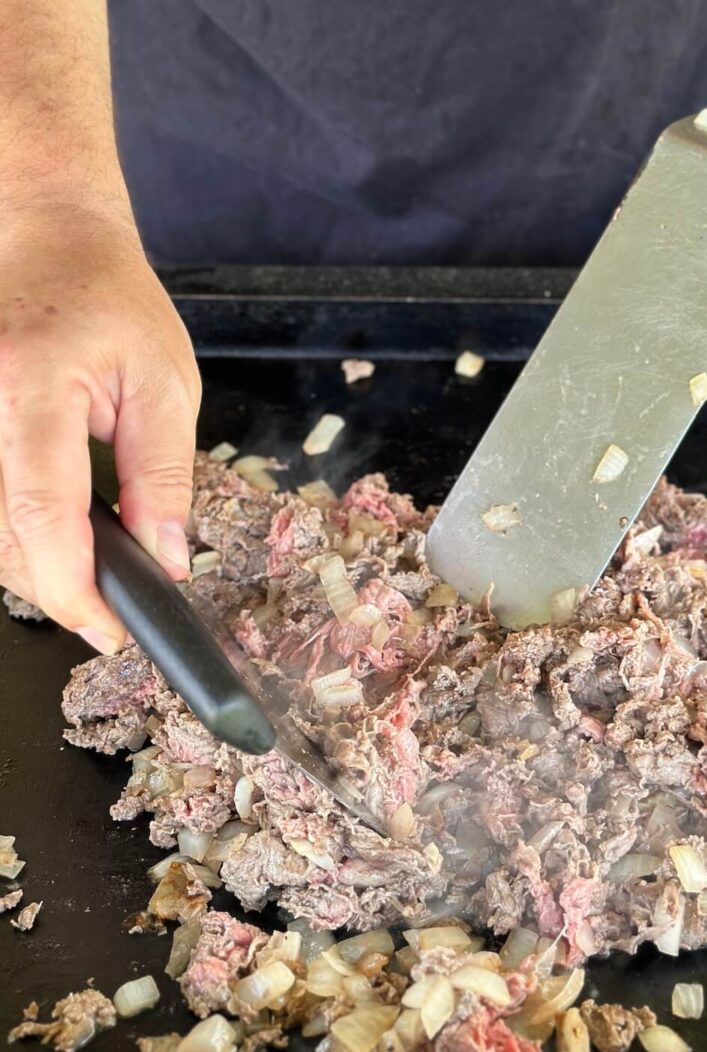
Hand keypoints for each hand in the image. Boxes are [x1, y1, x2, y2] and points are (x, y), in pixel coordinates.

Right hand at [0, 203, 200, 652]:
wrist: (47, 241)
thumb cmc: (113, 304)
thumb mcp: (165, 385)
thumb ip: (162, 475)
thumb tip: (163, 559)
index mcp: (32, 385)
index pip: (42, 512)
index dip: (72, 588)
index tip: (109, 628)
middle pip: (0, 535)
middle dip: (55, 586)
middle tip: (108, 604)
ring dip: (30, 563)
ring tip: (83, 564)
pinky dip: (10, 533)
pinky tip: (44, 530)